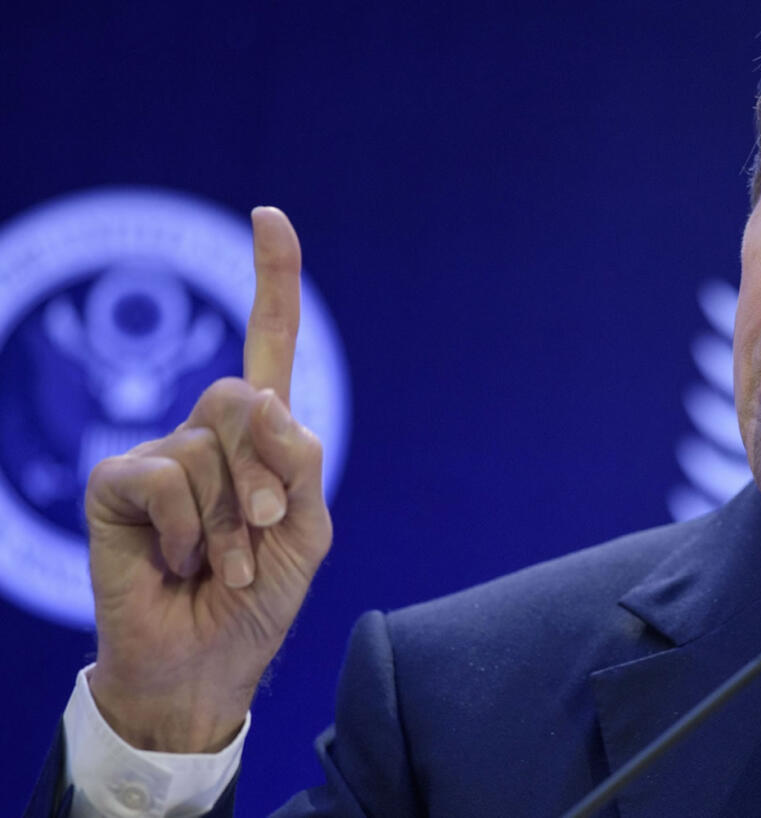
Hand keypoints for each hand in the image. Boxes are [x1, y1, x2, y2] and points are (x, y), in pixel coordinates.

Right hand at [85, 207, 332, 752]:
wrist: (209, 663)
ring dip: (234, 520)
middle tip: (266, 531)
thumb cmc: (260, 599)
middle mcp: (207, 434)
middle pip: (242, 395)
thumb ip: (300, 462)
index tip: (269, 216)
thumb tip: (268, 400)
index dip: (271, 281)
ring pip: (207, 445)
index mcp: (260, 439)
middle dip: (266, 472)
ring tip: (223, 566)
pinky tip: (181, 561)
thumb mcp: (307, 530)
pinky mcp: (115, 483)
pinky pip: (163, 475)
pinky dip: (190, 528)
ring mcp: (158, 455)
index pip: (267, 344)